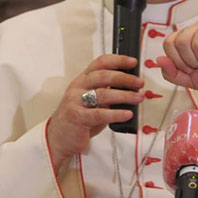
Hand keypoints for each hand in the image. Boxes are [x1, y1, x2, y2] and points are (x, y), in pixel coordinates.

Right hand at [47, 54, 143, 170]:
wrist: (58, 137)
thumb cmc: (79, 118)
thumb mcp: (92, 101)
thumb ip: (107, 93)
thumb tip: (132, 89)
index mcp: (83, 79)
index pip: (100, 63)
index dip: (117, 60)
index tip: (133, 62)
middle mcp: (78, 87)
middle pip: (103, 76)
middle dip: (124, 78)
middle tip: (139, 83)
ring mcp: (76, 101)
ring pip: (103, 94)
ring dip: (124, 95)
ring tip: (138, 97)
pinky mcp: (77, 117)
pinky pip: (99, 114)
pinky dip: (116, 113)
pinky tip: (128, 114)